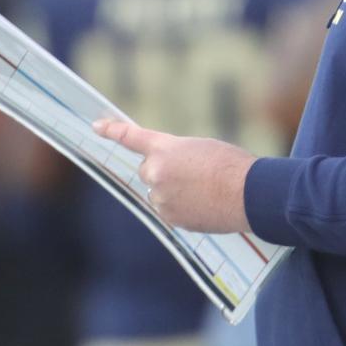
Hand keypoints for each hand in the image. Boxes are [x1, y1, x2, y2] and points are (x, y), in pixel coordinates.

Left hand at [93, 119, 255, 233]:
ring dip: (174, 190)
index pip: (131, 137)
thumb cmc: (231, 165)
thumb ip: (177, 156)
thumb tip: (171, 173)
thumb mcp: (200, 148)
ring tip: (204, 189)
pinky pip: (169, 209)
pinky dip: (182, 207)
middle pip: (148, 170)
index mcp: (164, 149)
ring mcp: (161, 198)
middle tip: (192, 172)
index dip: (112, 130)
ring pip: (160, 192)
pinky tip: (204, 203)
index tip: (96, 126)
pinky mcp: (170, 218)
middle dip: (163, 170)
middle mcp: (156, 173)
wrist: (248, 194)